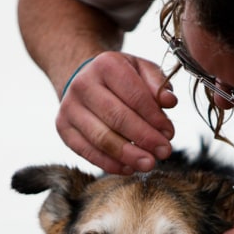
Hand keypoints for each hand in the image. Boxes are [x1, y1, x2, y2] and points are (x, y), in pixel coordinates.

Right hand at [56, 51, 177, 173]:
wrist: (84, 79)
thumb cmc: (120, 78)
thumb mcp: (141, 70)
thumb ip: (158, 84)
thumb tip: (170, 101)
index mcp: (106, 64)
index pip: (134, 95)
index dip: (154, 118)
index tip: (169, 134)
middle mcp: (83, 84)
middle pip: (117, 118)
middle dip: (144, 138)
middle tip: (164, 152)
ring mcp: (69, 106)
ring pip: (101, 137)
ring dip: (128, 155)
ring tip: (148, 164)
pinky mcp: (63, 127)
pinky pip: (86, 151)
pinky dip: (109, 163)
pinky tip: (128, 168)